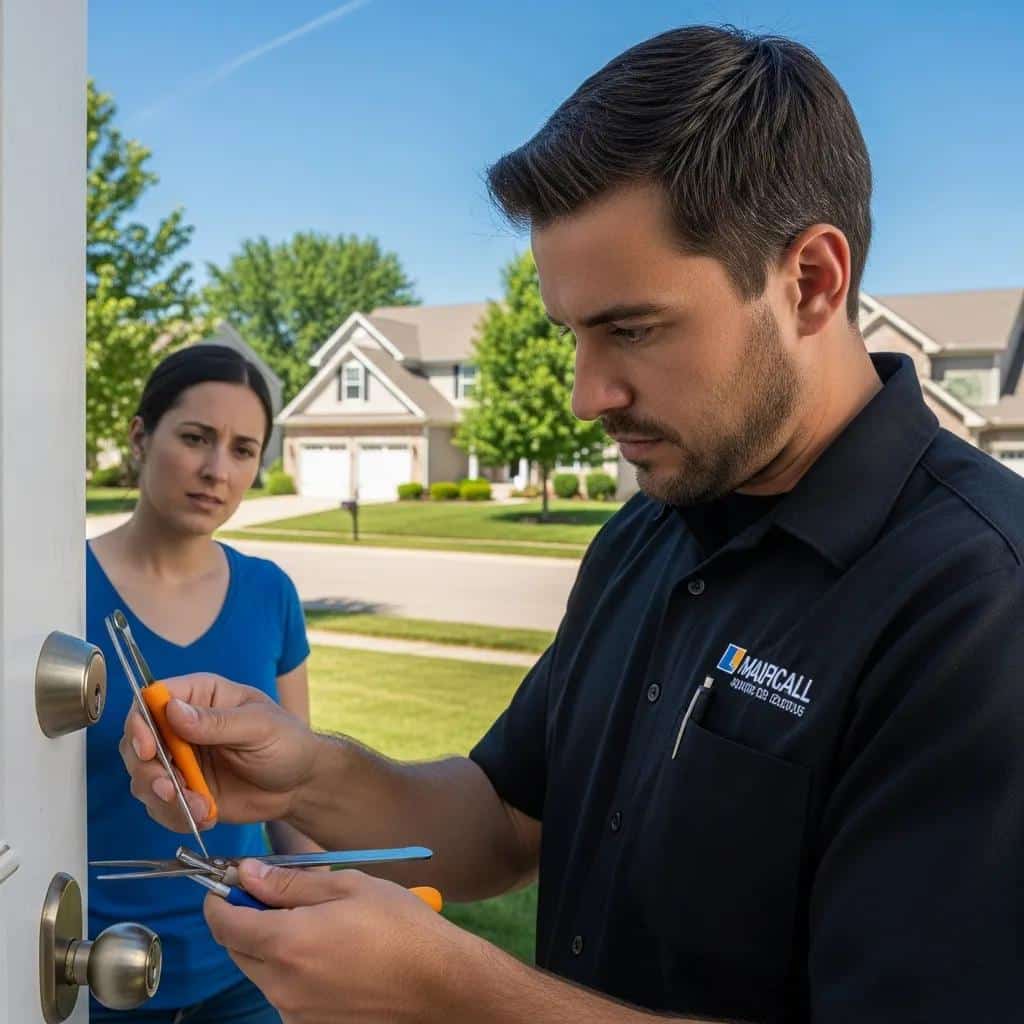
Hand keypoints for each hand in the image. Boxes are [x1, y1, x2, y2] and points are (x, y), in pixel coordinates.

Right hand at [119, 673, 318, 830]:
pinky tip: (205, 815)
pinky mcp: (183, 792)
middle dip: (147, 770)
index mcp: (201, 696)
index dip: (140, 722)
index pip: (151, 699)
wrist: (300, 786)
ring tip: (197, 807)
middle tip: (171, 788)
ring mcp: (180, 761)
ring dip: (163, 798)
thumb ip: (217, 722)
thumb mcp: (259, 726)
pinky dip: (176, 816)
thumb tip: (173, 711)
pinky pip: (160, 806)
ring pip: (143, 778)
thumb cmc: (287, 742)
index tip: (147, 748)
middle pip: (136, 742)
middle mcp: (182, 727)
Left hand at [205, 862, 470, 1022]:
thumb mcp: (348, 886)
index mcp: (286, 944)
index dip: (220, 898)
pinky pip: (286, 993)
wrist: (441, 985)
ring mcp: (295, 1014)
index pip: (224, 923)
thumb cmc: (400, 927)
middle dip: (246, 920)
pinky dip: (295, 971)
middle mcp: (281, 986)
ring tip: (319, 926)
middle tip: (277, 897)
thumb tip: (247, 873)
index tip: (231, 881)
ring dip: (273, 946)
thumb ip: (290, 883)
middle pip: (238, 949)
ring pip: (262, 972)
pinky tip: (333, 957)